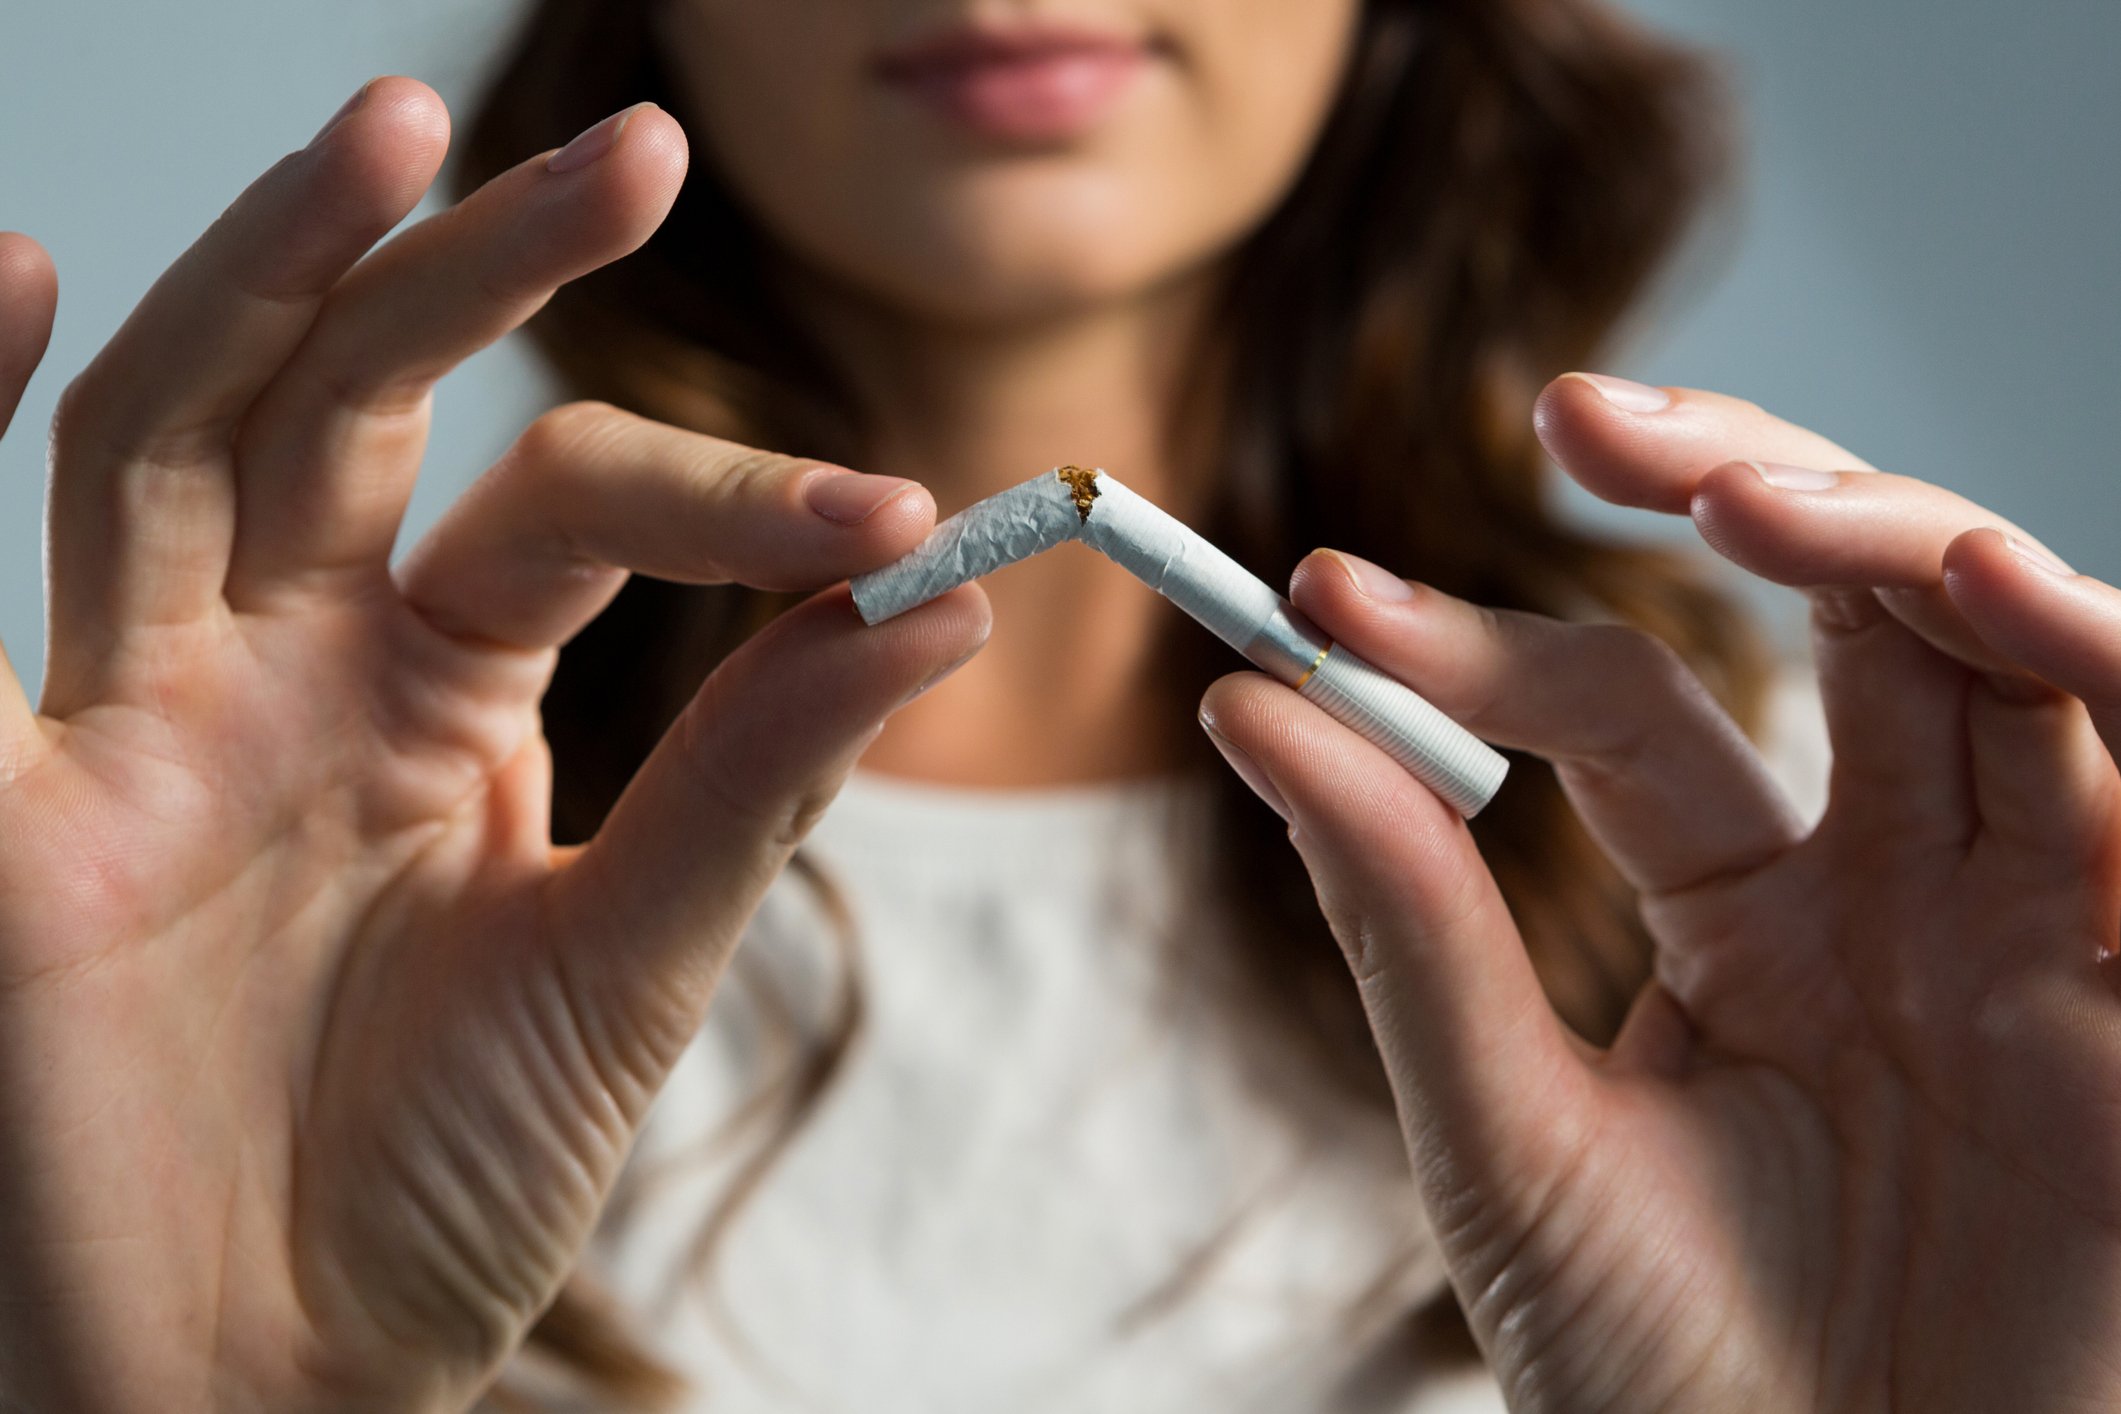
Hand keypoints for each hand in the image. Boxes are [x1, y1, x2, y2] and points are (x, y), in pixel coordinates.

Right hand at [0, 81, 986, 1412]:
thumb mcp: (634, 956)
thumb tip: (944, 595)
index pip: (571, 506)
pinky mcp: (9, 812)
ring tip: (391, 126)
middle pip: (370, 401)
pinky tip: (12, 269)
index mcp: (442, 689)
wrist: (281, 1377)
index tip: (902, 508)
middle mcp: (288, 662)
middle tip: (635, 152)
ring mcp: (139, 714)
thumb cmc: (449, 1176)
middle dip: (482, 267)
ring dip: (276, 276)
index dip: (726, 490)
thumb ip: (759, 773)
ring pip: (188, 436)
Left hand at [1201, 375, 2120, 1410]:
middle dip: (1740, 478)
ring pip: (2007, 645)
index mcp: (1749, 915)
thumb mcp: (1506, 1131)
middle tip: (1583, 419)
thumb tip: (1250, 703)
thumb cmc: (1661, 1380)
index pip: (1627, 705)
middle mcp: (1903, 890)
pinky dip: (2098, 662)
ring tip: (1743, 494)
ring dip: (1898, 537)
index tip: (1320, 600)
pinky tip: (1984, 594)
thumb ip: (1403, 914)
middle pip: (1849, 605)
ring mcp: (2036, 926)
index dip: (1483, 642)